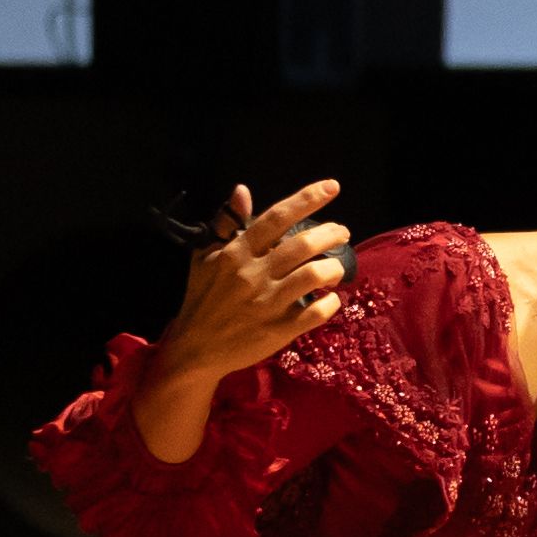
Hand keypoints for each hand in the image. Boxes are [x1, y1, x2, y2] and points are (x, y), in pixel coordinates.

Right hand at [157, 182, 351, 386]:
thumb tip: (242, 189)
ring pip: (313, 276)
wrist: (194, 349)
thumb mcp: (205, 257)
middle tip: (342, 233)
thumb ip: (227, 224)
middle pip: (303, 245)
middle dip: (331, 234)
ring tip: (336, 268)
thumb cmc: (203, 298)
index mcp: (236, 253)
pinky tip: (332, 299)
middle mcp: (253, 275)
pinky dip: (331, 303)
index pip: (276, 218)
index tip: (332, 186)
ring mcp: (267, 304)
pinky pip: (316, 312)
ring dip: (334, 268)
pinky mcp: (278, 330)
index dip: (306, 199)